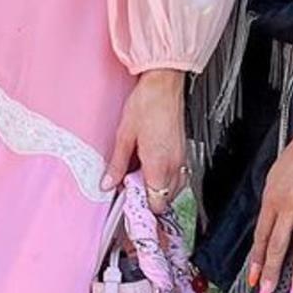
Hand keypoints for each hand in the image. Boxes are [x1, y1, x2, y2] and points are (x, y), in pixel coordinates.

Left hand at [103, 68, 184, 211]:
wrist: (164, 84)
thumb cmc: (147, 104)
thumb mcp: (124, 136)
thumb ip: (117, 164)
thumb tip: (108, 182)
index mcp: (158, 165)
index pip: (156, 203)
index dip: (142, 207)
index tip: (128, 201)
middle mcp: (174, 165)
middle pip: (165, 200)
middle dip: (148, 198)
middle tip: (130, 188)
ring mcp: (181, 159)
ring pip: (173, 190)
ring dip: (157, 189)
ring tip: (140, 176)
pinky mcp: (184, 151)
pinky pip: (178, 176)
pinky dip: (166, 179)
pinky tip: (152, 167)